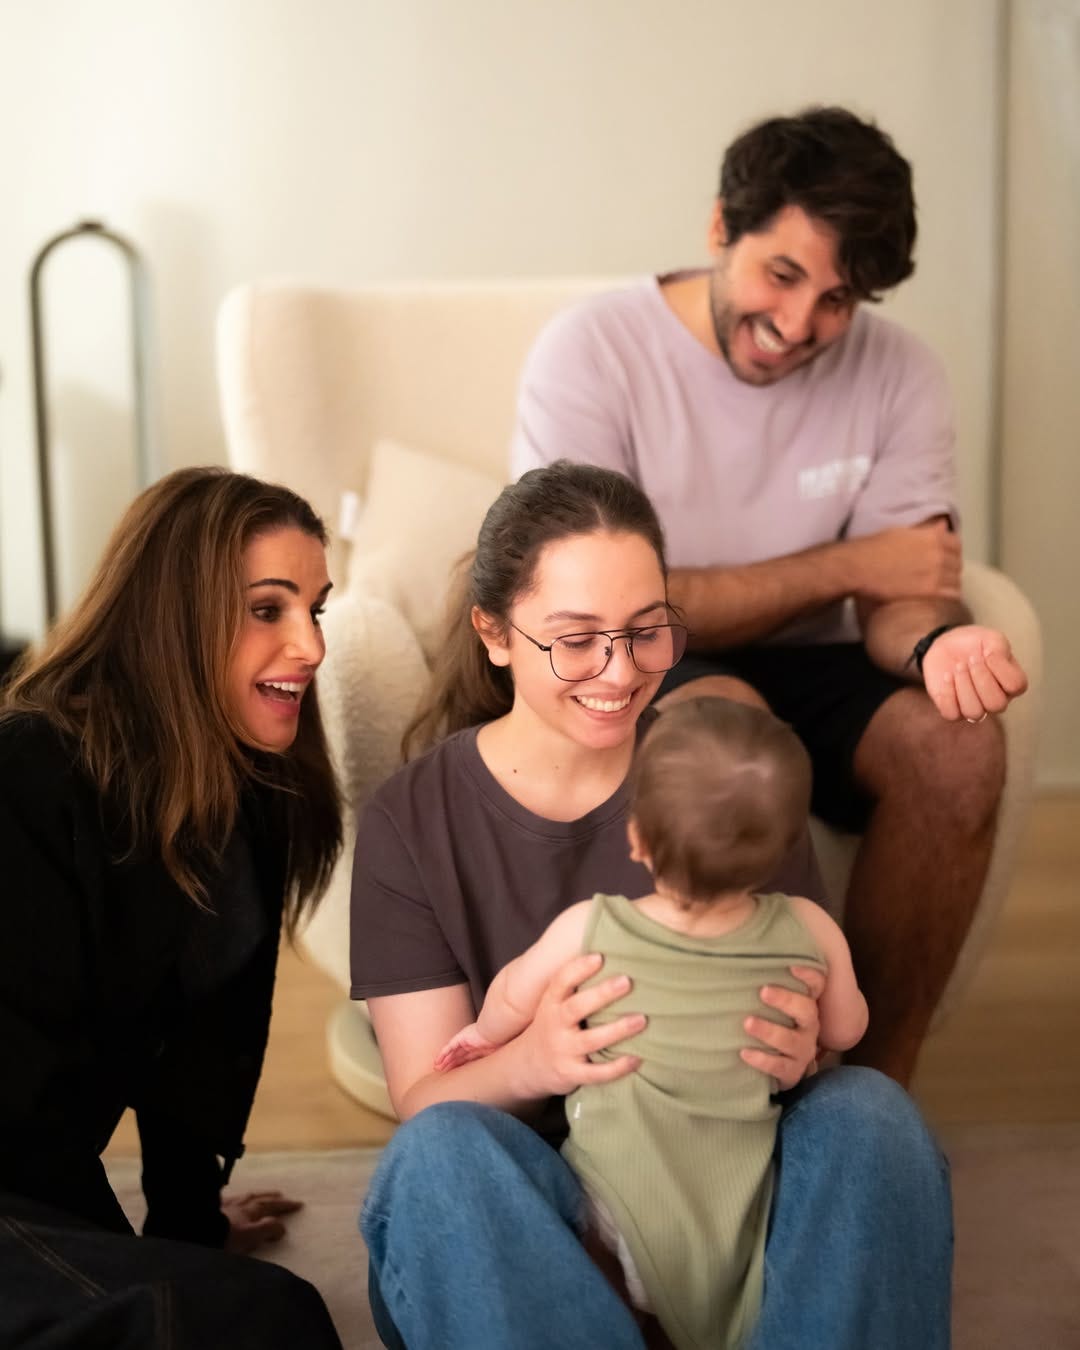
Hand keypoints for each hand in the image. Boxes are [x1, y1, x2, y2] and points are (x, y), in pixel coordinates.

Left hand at [222, 1190, 301, 1254]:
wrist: (198, 1232)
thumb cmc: (225, 1237)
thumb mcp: (249, 1236)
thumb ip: (267, 1229)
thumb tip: (282, 1226)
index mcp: (251, 1210)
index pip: (272, 1206)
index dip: (285, 1205)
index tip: (299, 1204)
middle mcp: (241, 1203)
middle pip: (261, 1197)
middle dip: (273, 1197)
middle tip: (282, 1195)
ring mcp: (227, 1204)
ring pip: (246, 1196)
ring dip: (257, 1195)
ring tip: (263, 1195)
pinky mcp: (214, 1207)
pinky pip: (229, 1200)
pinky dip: (236, 1199)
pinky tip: (234, 1199)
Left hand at [434, 1022, 499, 1071]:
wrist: (498, 1031)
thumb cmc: (502, 1042)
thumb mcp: (498, 1056)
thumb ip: (493, 1064)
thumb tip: (495, 1075)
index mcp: (481, 1048)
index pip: (469, 1058)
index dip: (461, 1065)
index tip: (457, 1073)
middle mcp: (472, 1044)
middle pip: (458, 1056)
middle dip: (451, 1064)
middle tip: (444, 1073)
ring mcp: (466, 1040)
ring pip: (452, 1053)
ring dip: (445, 1061)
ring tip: (438, 1069)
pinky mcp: (461, 1038)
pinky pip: (449, 1047)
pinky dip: (443, 1054)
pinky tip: (437, 1061)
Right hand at [513, 952, 645, 1097]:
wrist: (526, 1066)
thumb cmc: (551, 1026)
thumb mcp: (552, 1004)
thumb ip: (573, 986)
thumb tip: (609, 951)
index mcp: (550, 1004)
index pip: (561, 982)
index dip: (578, 969)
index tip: (599, 956)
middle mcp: (554, 1025)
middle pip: (577, 1008)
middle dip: (602, 994)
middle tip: (627, 981)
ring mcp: (562, 1051)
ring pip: (591, 1040)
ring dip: (618, 1029)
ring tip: (642, 1019)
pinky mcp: (571, 1074)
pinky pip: (597, 1073)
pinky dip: (617, 1067)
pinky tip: (637, 1058)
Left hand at [740, 966, 824, 1089]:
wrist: (775, 1062)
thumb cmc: (769, 1018)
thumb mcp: (768, 997)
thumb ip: (762, 973)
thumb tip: (739, 936)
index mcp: (806, 1004)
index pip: (816, 986)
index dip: (809, 975)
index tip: (791, 965)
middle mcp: (809, 1026)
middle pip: (807, 1011)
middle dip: (786, 1000)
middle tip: (763, 991)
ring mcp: (802, 1051)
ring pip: (793, 1041)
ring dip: (769, 1031)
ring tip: (747, 1022)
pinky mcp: (791, 1072)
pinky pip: (780, 1067)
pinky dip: (762, 1060)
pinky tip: (743, 1052)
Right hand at [851, 522, 961, 601]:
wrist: (859, 567)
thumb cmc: (874, 549)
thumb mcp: (901, 532)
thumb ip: (925, 531)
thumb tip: (942, 526)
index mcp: (933, 536)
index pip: (956, 544)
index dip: (950, 551)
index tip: (944, 557)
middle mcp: (939, 553)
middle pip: (957, 563)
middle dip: (950, 568)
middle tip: (939, 575)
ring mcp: (937, 573)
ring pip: (956, 579)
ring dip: (949, 583)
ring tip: (937, 588)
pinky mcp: (930, 591)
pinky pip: (951, 595)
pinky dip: (947, 596)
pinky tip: (938, 598)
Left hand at [921, 624, 1027, 720]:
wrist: (947, 645)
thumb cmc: (975, 644)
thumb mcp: (991, 638)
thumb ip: (999, 648)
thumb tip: (992, 660)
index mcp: (1012, 683)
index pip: (1016, 686)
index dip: (1000, 668)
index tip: (986, 652)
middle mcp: (997, 700)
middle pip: (996, 705)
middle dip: (980, 679)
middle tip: (970, 660)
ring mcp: (976, 707)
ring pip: (974, 712)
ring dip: (963, 686)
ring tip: (958, 667)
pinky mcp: (953, 710)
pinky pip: (952, 714)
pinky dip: (947, 694)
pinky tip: (947, 677)